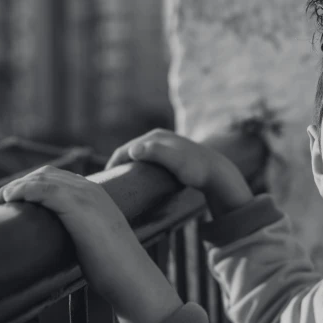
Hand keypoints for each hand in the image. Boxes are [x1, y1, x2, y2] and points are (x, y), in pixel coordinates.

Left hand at [0, 165, 138, 294]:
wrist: (131, 277)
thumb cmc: (113, 268)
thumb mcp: (93, 242)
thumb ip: (78, 234)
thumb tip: (53, 248)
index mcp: (96, 194)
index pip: (55, 177)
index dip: (28, 185)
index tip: (8, 202)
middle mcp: (91, 188)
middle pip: (44, 174)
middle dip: (15, 184)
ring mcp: (86, 195)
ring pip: (40, 178)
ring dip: (12, 187)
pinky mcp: (78, 206)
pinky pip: (43, 189)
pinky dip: (22, 190)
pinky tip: (9, 200)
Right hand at [105, 128, 252, 217]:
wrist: (218, 173)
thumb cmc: (196, 169)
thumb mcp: (175, 161)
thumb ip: (156, 153)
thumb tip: (133, 150)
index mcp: (155, 137)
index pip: (125, 150)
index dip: (113, 164)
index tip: (104, 181)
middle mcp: (159, 138)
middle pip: (130, 152)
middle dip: (118, 166)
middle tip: (109, 185)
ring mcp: (165, 146)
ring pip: (139, 157)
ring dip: (128, 168)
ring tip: (121, 185)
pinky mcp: (170, 155)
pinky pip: (148, 161)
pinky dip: (139, 169)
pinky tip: (139, 181)